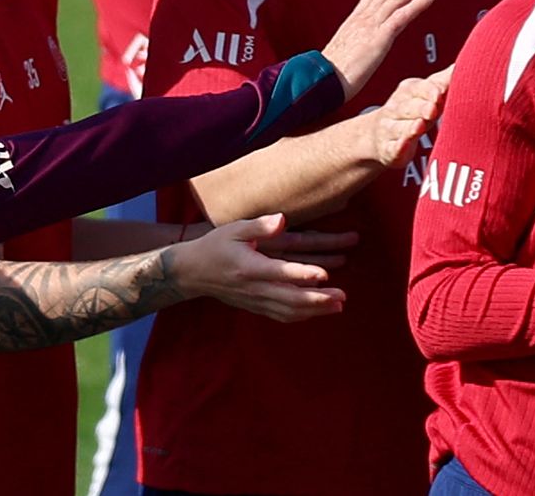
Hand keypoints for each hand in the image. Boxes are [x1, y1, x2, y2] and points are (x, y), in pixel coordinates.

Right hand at [171, 214, 346, 322]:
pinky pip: (281, 316)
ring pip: (288, 311)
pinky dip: (301, 316)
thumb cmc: (215, 246)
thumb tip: (282, 220)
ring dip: (315, 310)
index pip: (280, 272)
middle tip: (342, 296)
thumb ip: (259, 226)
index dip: (302, 275)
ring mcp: (255, 300)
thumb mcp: (234, 229)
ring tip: (338, 306)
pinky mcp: (255, 307)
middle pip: (289, 298)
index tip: (325, 275)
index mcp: (249, 267)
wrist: (192, 272)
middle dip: (318, 300)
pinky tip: (318, 312)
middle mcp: (253, 288)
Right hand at [320, 0, 436, 97]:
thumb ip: (357, 39)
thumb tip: (364, 40)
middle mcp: (364, 17)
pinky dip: (417, 4)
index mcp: (356, 18)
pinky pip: (401, 17)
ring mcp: (371, 26)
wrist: (321, 82)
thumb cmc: (331, 73)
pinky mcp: (378, 39)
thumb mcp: (347, 49)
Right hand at [367, 68, 450, 168]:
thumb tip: (464, 64)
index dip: (429, 91)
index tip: (441, 93)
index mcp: (407, 92)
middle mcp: (395, 108)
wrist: (381, 136)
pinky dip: (398, 147)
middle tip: (433, 109)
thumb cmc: (414, 111)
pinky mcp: (388, 150)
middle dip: (420, 108)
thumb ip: (443, 81)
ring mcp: (389, 129)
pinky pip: (392, 148)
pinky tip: (403, 146)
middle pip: (407, 107)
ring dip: (409, 127)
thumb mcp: (426, 94)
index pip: (417, 88)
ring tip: (420, 125)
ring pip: (399, 128)